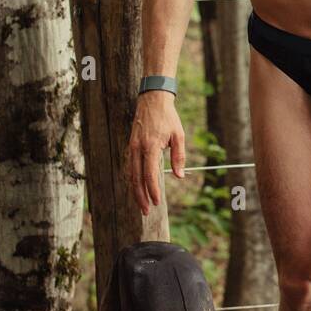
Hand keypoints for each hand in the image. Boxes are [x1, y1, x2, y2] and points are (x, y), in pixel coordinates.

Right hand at [127, 91, 185, 214]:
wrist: (152, 100)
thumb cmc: (168, 117)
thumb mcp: (178, 136)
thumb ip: (179, 157)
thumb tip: (179, 176)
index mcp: (150, 146)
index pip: (150, 174)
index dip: (152, 190)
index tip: (156, 202)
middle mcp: (138, 148)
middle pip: (136, 178)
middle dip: (141, 196)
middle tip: (146, 211)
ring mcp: (132, 147)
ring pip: (131, 174)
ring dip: (135, 190)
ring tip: (141, 204)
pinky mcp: (131, 145)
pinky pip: (130, 166)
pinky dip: (133, 179)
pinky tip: (137, 188)